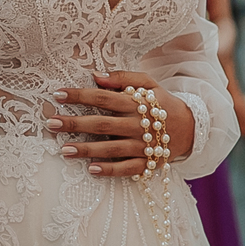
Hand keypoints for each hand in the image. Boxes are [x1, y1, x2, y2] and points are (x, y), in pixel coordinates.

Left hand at [50, 70, 195, 178]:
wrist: (192, 128)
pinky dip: (110, 170)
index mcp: (136, 103)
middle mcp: (137, 125)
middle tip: (52, 123)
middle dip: (76, 124)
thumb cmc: (162, 102)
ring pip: (111, 149)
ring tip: (64, 150)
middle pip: (103, 124)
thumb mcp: (148, 83)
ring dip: (87, 150)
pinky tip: (91, 170)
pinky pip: (127, 168)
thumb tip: (95, 75)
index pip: (103, 98)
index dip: (80, 95)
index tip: (58, 94)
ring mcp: (143, 146)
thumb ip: (123, 77)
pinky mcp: (148, 163)